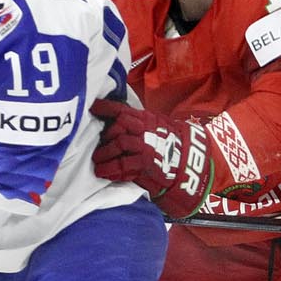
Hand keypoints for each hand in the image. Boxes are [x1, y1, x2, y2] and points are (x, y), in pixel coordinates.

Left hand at [91, 98, 213, 218]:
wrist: (188, 165)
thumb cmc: (168, 146)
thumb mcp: (155, 127)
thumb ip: (137, 123)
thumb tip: (113, 122)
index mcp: (146, 118)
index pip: (122, 109)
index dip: (105, 108)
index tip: (92, 107)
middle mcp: (146, 129)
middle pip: (119, 125)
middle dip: (106, 135)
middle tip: (97, 145)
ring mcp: (147, 146)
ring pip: (120, 143)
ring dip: (105, 154)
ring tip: (97, 162)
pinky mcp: (147, 164)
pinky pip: (124, 165)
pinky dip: (111, 170)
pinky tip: (103, 173)